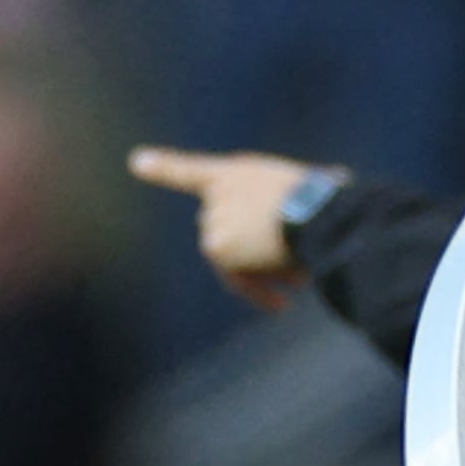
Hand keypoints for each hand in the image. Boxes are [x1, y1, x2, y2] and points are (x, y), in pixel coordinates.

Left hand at [129, 146, 311, 309]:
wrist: (317, 211)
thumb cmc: (327, 202)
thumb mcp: (306, 192)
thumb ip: (281, 215)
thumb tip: (296, 254)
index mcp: (237, 173)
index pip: (190, 171)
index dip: (163, 167)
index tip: (137, 162)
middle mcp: (217, 193)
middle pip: (221, 234)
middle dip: (251, 252)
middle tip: (291, 265)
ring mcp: (213, 219)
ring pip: (232, 261)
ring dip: (263, 273)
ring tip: (299, 275)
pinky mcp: (216, 246)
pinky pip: (236, 281)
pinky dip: (258, 292)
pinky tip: (281, 304)